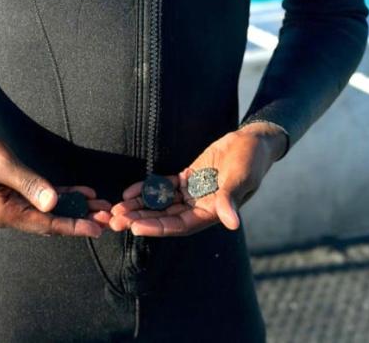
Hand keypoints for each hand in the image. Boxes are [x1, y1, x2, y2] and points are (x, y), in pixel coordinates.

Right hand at [0, 126, 110, 236]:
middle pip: (51, 221)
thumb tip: (54, 204)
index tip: (97, 229)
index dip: (74, 226)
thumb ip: (30, 184)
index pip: (47, 225)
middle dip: (80, 219)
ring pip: (50, 210)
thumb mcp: (4, 166)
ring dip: (75, 207)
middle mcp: (10, 213)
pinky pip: (43, 197)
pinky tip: (82, 193)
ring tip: (101, 206)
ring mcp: (12, 204)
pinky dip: (63, 195)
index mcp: (6, 213)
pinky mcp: (14, 192)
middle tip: (108, 217)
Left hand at [108, 122, 286, 236]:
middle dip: (140, 219)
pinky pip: (163, 187)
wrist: (253, 141)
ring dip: (139, 207)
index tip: (135, 226)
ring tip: (116, 209)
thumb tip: (232, 223)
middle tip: (115, 220)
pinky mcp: (188, 178)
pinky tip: (129, 192)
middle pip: (164, 218)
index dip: (157, 227)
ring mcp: (192, 193)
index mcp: (212, 212)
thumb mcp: (241, 178)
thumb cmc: (252, 161)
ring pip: (161, 204)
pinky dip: (147, 189)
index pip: (180, 225)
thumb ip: (231, 199)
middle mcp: (199, 206)